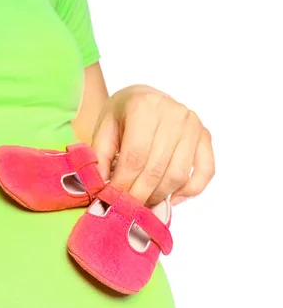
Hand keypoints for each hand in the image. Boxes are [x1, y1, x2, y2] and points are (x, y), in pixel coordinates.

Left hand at [92, 84, 214, 205]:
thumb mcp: (104, 129)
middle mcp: (174, 113)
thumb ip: (100, 157)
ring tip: (144, 203)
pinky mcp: (205, 136)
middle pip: (157, 169)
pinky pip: (205, 171)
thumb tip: (101, 189)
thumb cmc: (123, 116)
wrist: (145, 98)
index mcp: (144, 106)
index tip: (113, 200)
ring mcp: (193, 125)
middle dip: (140, 195)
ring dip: (160, 196)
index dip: (124, 184)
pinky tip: (171, 199)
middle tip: (127, 209)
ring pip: (178, 175)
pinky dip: (190, 191)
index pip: (135, 157)